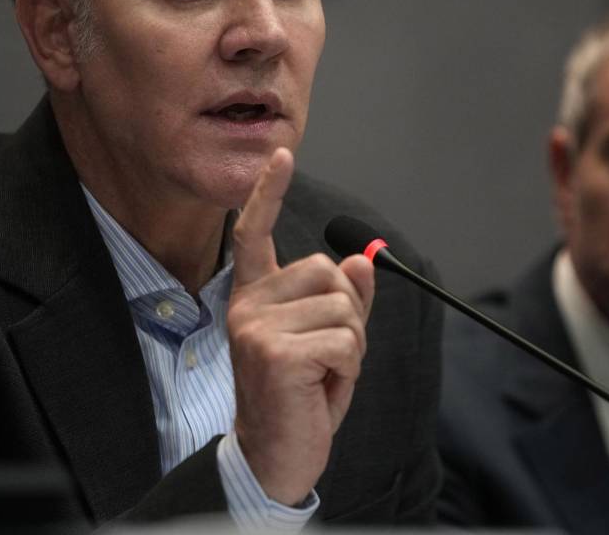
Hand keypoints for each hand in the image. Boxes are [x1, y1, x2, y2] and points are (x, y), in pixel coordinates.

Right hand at [227, 147, 374, 505]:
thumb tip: (360, 259)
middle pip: (330, 271)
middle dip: (348, 315)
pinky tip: (322, 388)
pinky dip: (349, 368)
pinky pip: (346, 340)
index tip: (281, 154)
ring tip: (323, 374)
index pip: (256, 233)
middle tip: (326, 355)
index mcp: (254, 296)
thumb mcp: (328, 341)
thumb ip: (344, 300)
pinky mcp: (275, 353)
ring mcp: (257, 327)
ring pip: (344, 307)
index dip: (269, 192)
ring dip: (351, 346)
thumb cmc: (300, 397)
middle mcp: (248, 305)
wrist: (276, 455)